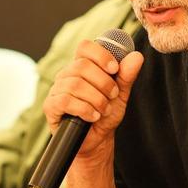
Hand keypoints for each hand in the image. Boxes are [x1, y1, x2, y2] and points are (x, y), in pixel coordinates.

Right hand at [43, 39, 142, 162]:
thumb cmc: (105, 114)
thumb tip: (136, 56)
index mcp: (82, 67)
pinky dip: (84, 109)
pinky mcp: (51, 106)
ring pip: (75, 84)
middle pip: (81, 65)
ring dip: (96, 98)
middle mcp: (67, 75)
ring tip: (104, 110)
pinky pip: (65, 100)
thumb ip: (127, 76)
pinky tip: (93, 116)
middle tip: (113, 96)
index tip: (115, 69)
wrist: (97, 140)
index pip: (85, 47)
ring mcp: (57, 90)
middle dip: (103, 82)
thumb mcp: (120, 94)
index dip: (100, 55)